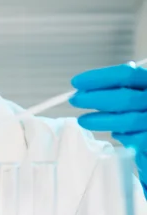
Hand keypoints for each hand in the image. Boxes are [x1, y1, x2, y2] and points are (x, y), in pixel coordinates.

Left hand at [69, 63, 146, 195]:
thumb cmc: (143, 116)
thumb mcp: (136, 97)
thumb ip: (120, 88)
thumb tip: (84, 89)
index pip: (126, 74)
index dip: (99, 77)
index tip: (76, 82)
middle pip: (125, 97)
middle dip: (95, 98)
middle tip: (74, 100)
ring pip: (128, 120)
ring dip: (101, 120)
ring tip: (82, 120)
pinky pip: (135, 139)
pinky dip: (122, 136)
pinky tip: (115, 134)